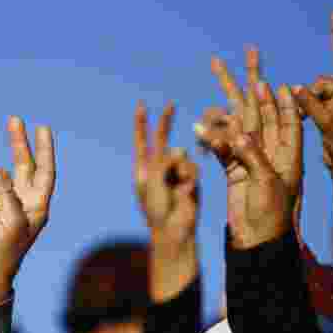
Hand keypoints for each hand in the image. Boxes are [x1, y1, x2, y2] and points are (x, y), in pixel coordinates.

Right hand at [0, 117, 55, 307]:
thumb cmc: (4, 249)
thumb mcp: (10, 220)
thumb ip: (5, 192)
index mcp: (37, 205)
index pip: (45, 171)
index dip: (45, 150)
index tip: (43, 128)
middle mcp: (23, 201)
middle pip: (23, 165)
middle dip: (18, 144)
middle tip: (14, 119)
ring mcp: (4, 203)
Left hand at [134, 101, 199, 246]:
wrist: (174, 229)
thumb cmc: (157, 208)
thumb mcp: (153, 181)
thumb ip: (163, 161)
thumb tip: (179, 148)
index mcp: (143, 170)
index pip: (141, 141)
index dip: (141, 124)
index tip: (141, 105)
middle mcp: (158, 168)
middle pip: (161, 139)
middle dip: (165, 122)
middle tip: (170, 104)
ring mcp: (174, 172)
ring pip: (181, 156)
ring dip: (179, 169)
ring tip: (176, 189)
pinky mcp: (190, 178)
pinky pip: (192, 167)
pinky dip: (189, 177)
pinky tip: (186, 191)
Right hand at [196, 52, 300, 249]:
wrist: (257, 241)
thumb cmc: (271, 215)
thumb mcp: (268, 184)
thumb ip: (253, 156)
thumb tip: (237, 132)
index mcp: (289, 154)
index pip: (288, 118)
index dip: (282, 99)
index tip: (272, 81)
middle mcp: (271, 151)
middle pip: (262, 110)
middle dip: (254, 82)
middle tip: (250, 53)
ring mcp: (251, 158)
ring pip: (239, 122)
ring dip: (228, 99)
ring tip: (219, 72)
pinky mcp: (234, 169)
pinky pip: (222, 146)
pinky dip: (212, 136)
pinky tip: (201, 124)